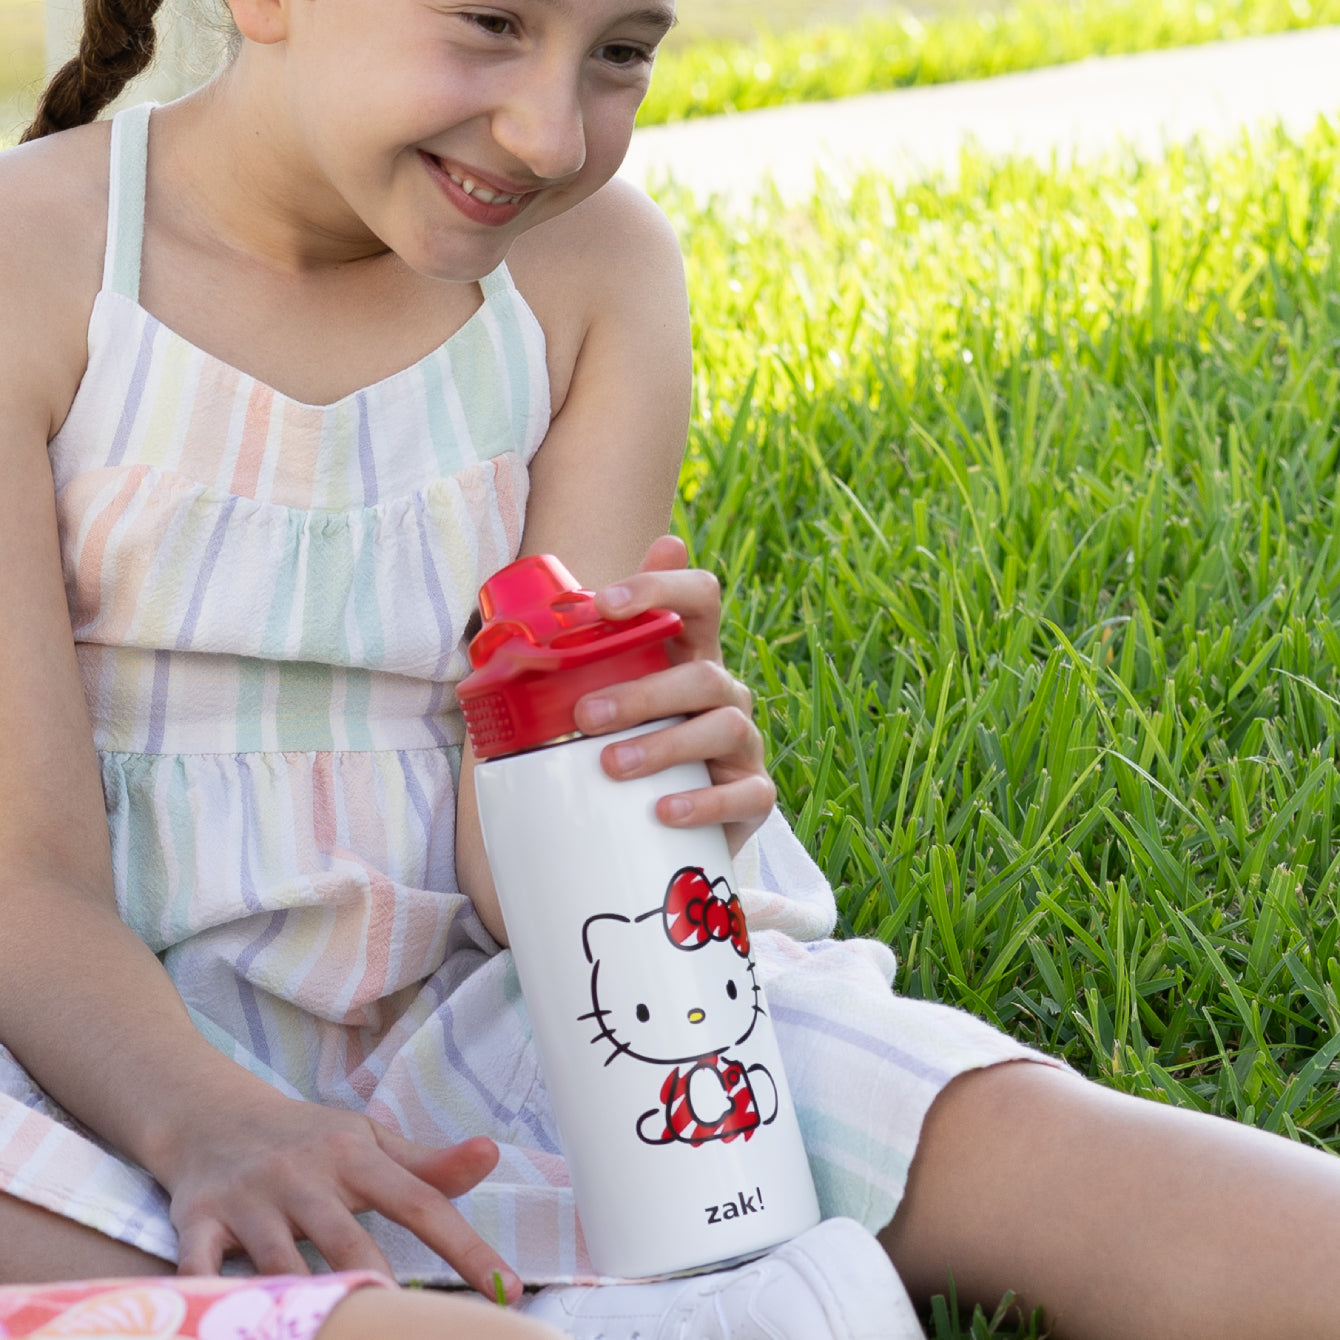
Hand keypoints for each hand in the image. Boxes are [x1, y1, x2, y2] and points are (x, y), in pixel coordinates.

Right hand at [161, 1087, 520, 1300]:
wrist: (210, 1112)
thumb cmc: (306, 1138)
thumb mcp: (367, 1140)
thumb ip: (427, 1164)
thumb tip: (492, 1156)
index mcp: (354, 1157)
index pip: (422, 1203)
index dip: (466, 1247)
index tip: (506, 1289)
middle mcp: (305, 1177)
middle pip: (350, 1242)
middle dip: (378, 1287)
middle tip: (410, 1326)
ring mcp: (250, 1200)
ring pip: (281, 1262)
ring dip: (305, 1299)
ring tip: (340, 1330)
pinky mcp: (198, 1220)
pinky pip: (200, 1268)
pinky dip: (209, 1296)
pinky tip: (230, 1326)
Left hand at [571, 536, 775, 854]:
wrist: (659, 828)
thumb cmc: (624, 745)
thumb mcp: (598, 701)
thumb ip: (568, 666)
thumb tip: (499, 628)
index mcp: (690, 655)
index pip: (699, 597)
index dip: (660, 588)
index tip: (603, 604)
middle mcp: (724, 692)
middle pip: (704, 673)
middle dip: (643, 691)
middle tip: (585, 715)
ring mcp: (744, 744)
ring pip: (724, 727)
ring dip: (664, 744)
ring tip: (611, 766)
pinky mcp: (753, 796)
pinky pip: (746, 794)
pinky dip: (705, 803)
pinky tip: (664, 812)